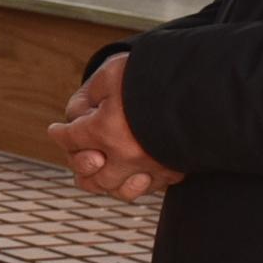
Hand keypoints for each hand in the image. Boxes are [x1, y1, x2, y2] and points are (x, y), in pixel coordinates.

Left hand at [49, 56, 175, 198]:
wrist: (205, 84)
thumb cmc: (154, 73)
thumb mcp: (112, 73)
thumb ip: (89, 96)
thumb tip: (77, 115)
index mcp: (106, 130)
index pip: (71, 139)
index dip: (60, 133)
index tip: (56, 130)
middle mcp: (126, 155)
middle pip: (91, 175)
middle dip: (80, 163)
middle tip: (83, 153)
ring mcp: (151, 166)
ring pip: (119, 189)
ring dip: (106, 182)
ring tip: (103, 170)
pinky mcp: (174, 169)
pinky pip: (150, 186)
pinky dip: (138, 182)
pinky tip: (135, 171)